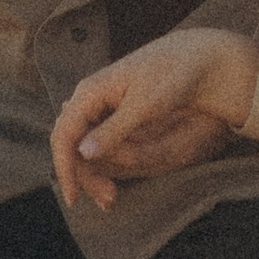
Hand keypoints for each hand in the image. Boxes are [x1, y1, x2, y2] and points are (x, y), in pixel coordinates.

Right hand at [51, 27, 258, 209]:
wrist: (195, 57)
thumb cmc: (173, 76)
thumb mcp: (145, 106)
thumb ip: (114, 130)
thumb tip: (84, 153)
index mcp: (91, 91)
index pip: (64, 135)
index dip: (65, 168)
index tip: (74, 197)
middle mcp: (89, 97)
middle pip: (71, 144)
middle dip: (85, 176)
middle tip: (108, 201)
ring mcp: (99, 104)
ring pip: (84, 145)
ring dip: (94, 173)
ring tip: (112, 198)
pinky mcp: (112, 111)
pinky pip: (98, 140)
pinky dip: (104, 162)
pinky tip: (114, 181)